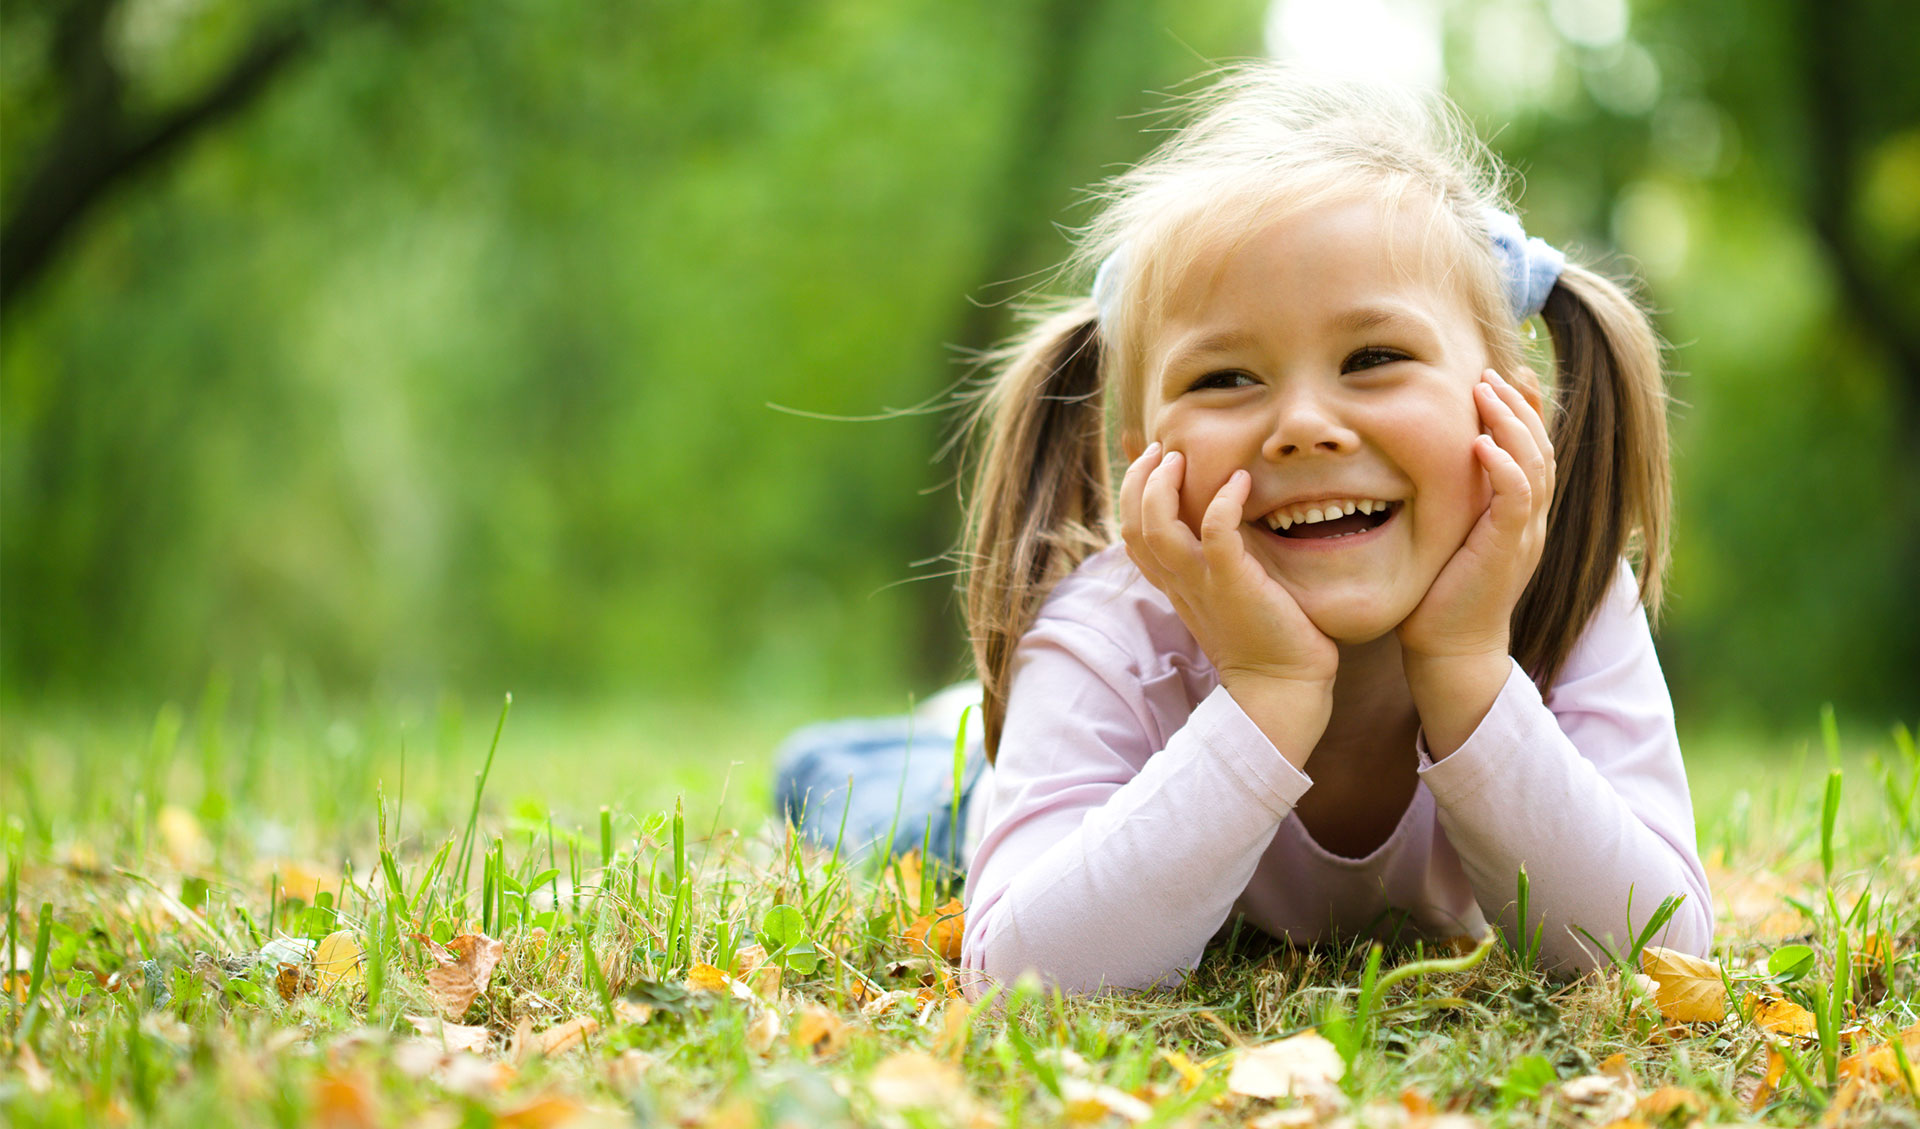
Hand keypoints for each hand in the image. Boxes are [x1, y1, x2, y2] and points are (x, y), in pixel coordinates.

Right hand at [1119, 443, 1337, 761]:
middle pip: (1132, 526)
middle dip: (1138, 481)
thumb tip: (1227, 528)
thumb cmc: (1267, 640)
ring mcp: (1203, 584)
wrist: (1283, 687)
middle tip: (1161, 449)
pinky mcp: (1234, 583)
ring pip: (1155, 528)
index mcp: (1176, 585)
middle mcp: (1180, 582)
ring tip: (1179, 458)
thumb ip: (1220, 565)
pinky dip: (1222, 502)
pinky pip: (1217, 534)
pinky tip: (1239, 481)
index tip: (1156, 464)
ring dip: (1161, 486)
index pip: (1133, 536)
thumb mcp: (1231, 596)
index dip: (1133, 495)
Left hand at [1397, 368, 1554, 662]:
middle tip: (1491, 372)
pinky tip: (1483, 442)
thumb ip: (1451, 498)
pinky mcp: (1508, 550)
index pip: (1531, 449)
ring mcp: (1523, 534)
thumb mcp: (1446, 533)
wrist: (1449, 647)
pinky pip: (1517, 500)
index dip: (1523, 409)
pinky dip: (1505, 467)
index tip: (1504, 373)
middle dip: (1518, 405)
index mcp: (1517, 513)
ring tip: (1486, 390)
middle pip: (1540, 447)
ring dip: (1511, 423)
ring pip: (1535, 464)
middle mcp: (1529, 519)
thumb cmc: (1438, 593)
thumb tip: (1420, 459)